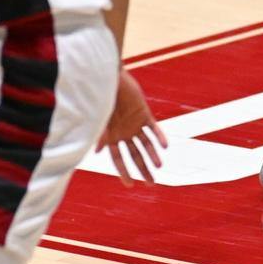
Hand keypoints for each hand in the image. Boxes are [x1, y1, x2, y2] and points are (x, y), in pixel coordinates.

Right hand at [97, 69, 167, 185]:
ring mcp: (135, 125)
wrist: (111, 78)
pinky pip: (154, 128)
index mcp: (111, 137)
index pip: (118, 159)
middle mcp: (124, 133)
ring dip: (153, 155)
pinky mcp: (144, 114)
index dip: (124, 172)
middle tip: (151, 183)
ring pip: (146, 144)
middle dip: (143, 169)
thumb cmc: (101, 99)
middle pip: (135, 156)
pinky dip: (159, 137)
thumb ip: (101, 135)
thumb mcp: (101, 120)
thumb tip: (97, 152)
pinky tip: (165, 147)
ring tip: (159, 166)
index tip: (130, 185)